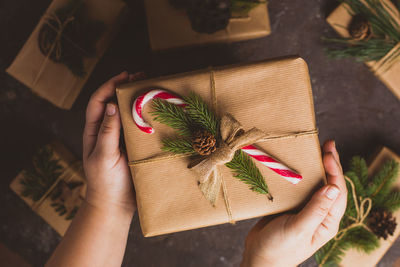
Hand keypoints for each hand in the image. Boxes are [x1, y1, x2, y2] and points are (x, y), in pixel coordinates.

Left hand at [83, 71, 141, 216]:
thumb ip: (107, 132)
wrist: (115, 205)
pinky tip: (155, 111)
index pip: (98, 102)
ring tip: (149, 87)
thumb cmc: (105, 182)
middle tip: (140, 76)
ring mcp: (120, 138)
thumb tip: (111, 105)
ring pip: (127, 113)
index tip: (124, 77)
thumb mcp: (104, 156)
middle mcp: (107, 131)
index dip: (109, 86)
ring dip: (136, 99)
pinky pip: (138, 127)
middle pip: (113, 103)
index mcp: (94, 131)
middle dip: (124, 87)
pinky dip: (145, 116)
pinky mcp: (132, 146)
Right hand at [241, 140, 346, 266]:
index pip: (337, 193)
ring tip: (315, 149)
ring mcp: (304, 208)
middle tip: (328, 144)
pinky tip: (295, 163)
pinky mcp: (290, 206)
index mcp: (327, 222)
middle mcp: (319, 213)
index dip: (335, 172)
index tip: (328, 155)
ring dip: (315, 166)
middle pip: (329, 184)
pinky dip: (298, 174)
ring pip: (314, 183)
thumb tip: (332, 188)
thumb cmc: (280, 249)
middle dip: (330, 164)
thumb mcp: (298, 229)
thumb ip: (315, 209)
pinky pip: (298, 187)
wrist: (258, 257)